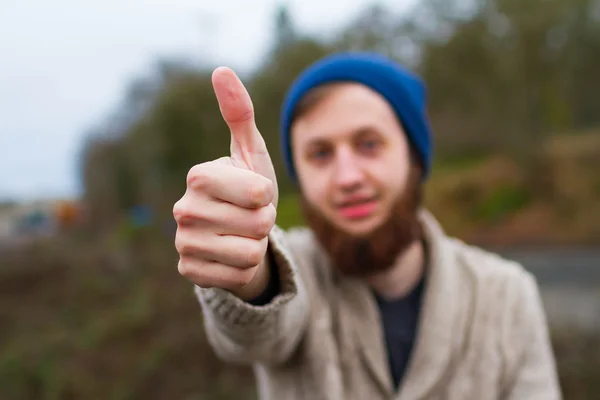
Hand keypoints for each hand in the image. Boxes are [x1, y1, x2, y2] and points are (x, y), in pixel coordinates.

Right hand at [173, 67, 277, 298]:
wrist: (237, 234)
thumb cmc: (247, 190)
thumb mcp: (251, 153)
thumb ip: (239, 112)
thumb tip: (221, 69)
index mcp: (198, 176)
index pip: (258, 192)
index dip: (266, 195)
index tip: (254, 193)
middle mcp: (183, 209)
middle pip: (258, 224)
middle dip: (264, 223)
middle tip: (248, 217)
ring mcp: (182, 243)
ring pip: (250, 253)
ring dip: (256, 246)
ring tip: (241, 236)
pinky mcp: (188, 272)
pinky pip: (238, 277)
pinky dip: (244, 270)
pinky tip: (230, 257)